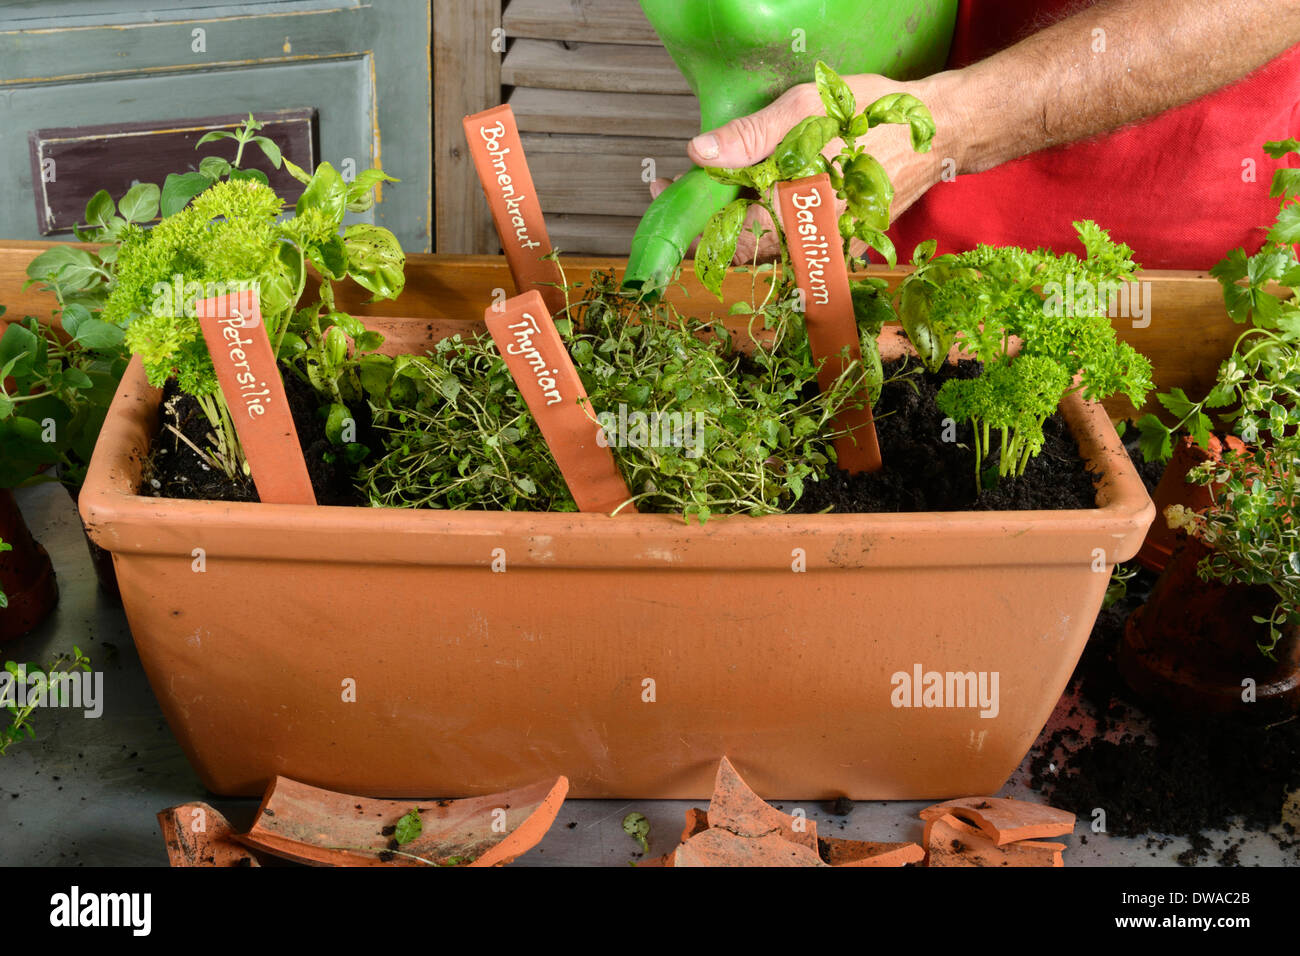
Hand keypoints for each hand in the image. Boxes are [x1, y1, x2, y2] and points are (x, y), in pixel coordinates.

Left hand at [649, 73, 958, 262]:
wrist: (939, 132)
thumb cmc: (877, 119)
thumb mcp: (808, 111)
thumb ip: (753, 136)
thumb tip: (701, 153)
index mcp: (798, 212)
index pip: (725, 229)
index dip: (689, 213)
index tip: (663, 192)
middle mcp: (812, 240)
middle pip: (740, 246)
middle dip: (706, 220)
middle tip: (678, 191)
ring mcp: (827, 247)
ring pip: (763, 248)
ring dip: (732, 225)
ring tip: (711, 193)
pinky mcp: (840, 245)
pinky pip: (791, 245)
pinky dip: (765, 227)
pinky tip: (756, 198)